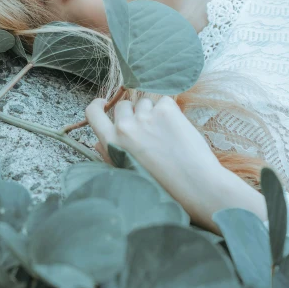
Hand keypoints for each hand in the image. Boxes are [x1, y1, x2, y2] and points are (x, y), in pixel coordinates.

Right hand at [85, 96, 223, 227]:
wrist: (195, 186)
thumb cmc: (161, 185)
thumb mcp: (127, 172)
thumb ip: (111, 154)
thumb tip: (98, 142)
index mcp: (111, 142)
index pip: (93, 113)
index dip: (98, 105)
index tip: (105, 104)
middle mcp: (125, 126)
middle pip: (123, 105)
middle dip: (133, 113)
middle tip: (149, 129)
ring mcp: (146, 116)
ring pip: (145, 102)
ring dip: (152, 111)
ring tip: (166, 133)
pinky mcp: (166, 110)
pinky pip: (164, 101)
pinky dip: (170, 111)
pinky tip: (177, 129)